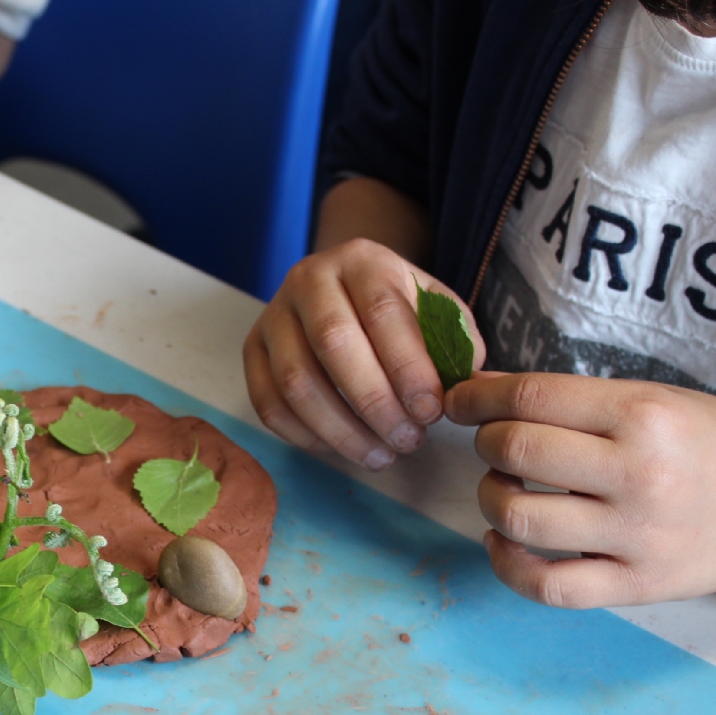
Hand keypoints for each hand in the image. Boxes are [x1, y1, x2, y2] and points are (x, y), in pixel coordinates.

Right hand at [244, 238, 483, 469]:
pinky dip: (307, 436)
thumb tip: (463, 390)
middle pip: (333, 344)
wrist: (344, 290)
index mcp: (362, 259)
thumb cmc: (397, 311)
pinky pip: (269, 404)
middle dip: (374, 402)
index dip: (408, 367)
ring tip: (381, 454)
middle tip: (407, 440)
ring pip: (296, 381)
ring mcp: (272, 315)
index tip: (432, 412)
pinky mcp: (251, 350)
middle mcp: (308, 279)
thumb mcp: (435, 310)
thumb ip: (455, 343)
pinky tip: (343, 449)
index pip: (382, 311)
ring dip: (341, 430)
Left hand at [446, 373, 715, 607]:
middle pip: (515, 451)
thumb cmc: (700, 446)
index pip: (531, 397)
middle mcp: (640, 475)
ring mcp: (638, 535)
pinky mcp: (636, 585)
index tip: (458, 401)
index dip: (477, 396)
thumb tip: (478, 389)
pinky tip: (503, 542)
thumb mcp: (651, 402)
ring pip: (517, 517)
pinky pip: (545, 585)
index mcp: (644, 416)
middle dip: (487, 443)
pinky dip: (506, 564)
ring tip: (505, 489)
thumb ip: (568, 399)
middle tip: (496, 444)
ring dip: (491, 498)